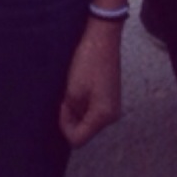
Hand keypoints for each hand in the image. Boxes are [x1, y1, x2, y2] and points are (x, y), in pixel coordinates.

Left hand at [59, 20, 124, 147]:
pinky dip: (83, 105)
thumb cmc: (86, 64)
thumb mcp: (73, 94)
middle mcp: (112, 115)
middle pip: (83, 131)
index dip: (64, 125)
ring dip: (76, 111)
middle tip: (67, 97)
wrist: (102, 37)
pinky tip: (80, 89)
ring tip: (73, 91)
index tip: (63, 104)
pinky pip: (92, 111)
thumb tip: (68, 127)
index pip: (77, 139)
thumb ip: (69, 117)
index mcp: (104, 116)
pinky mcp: (110, 97)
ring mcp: (113, 106)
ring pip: (87, 121)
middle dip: (71, 119)